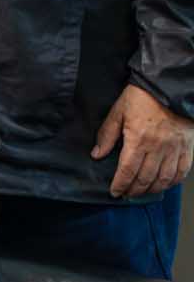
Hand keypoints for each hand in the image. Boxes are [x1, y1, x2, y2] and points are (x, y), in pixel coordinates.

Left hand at [93, 83, 193, 197]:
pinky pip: (182, 171)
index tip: (115, 192)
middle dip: (134, 190)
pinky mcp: (187, 147)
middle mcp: (158, 148)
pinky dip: (173, 181)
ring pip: (164, 178)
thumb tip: (97, 154)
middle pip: (145, 178)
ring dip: (152, 189)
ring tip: (142, 192)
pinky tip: (164, 184)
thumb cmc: (141, 97)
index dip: (120, 184)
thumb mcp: (118, 112)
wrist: (167, 87)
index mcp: (139, 140)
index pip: (127, 170)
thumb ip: (107, 135)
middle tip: (127, 194)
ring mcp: (174, 149)